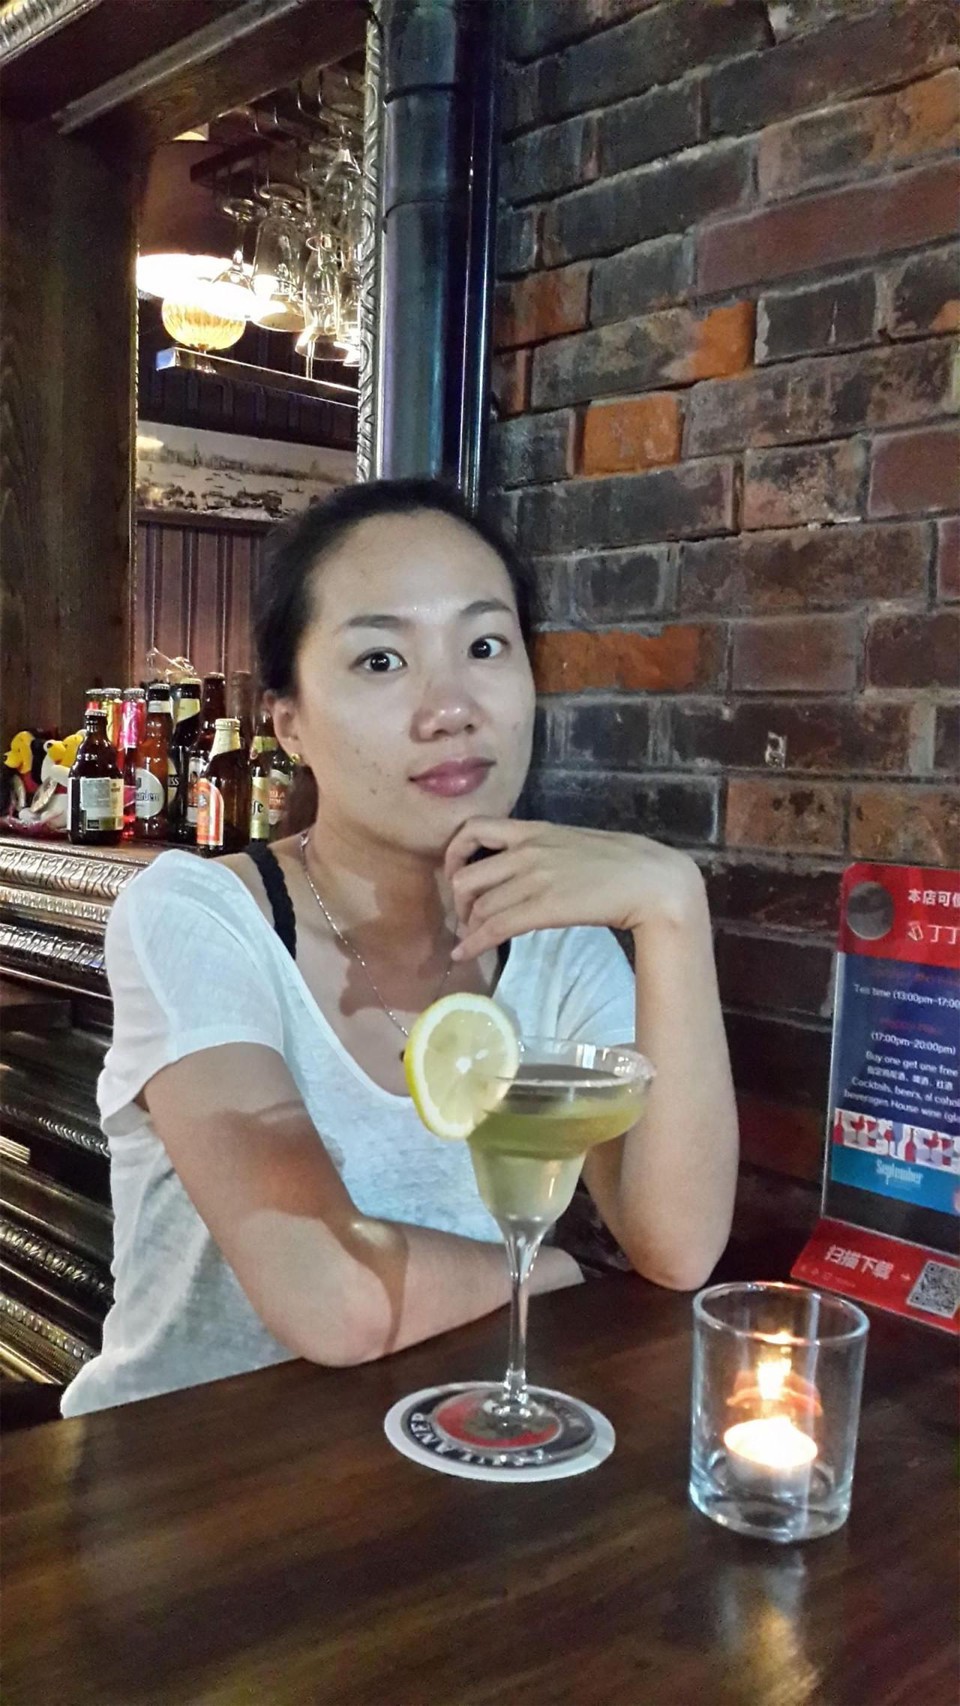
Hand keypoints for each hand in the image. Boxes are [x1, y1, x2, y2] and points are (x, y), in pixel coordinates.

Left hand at [444, 818, 704, 961]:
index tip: (455, 874)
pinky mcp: (543, 908)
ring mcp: (534, 879)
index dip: (453, 853)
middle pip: (466, 875)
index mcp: (533, 830)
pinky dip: (473, 943)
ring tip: (471, 939)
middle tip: (467, 918)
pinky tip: (464, 954)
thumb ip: (543, 850)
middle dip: (459, 901)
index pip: (473, 828)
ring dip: (468, 928)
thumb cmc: (621, 862)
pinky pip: (494, 927)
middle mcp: (526, 850)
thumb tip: (522, 869)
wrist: (650, 880)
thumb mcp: (572, 843)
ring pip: (479, 905)